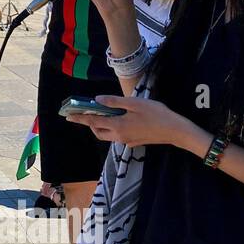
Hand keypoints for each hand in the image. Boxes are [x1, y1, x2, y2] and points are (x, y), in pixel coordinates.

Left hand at [65, 95, 193, 149]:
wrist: (175, 131)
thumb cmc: (157, 114)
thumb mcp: (134, 103)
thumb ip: (114, 102)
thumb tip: (97, 100)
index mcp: (118, 125)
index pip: (93, 122)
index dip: (80, 119)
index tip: (68, 116)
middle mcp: (119, 136)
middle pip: (98, 131)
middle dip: (90, 123)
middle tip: (87, 113)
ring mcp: (127, 141)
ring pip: (107, 135)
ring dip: (101, 127)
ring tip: (103, 114)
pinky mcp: (134, 143)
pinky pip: (118, 136)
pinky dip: (113, 129)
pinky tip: (121, 120)